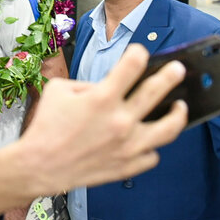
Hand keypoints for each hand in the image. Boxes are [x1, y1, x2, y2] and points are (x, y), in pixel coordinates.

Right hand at [19, 44, 187, 195]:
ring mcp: (128, 145)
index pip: (132, 64)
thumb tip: (104, 86)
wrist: (39, 165)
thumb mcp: (58, 90)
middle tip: (178, 69)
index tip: (139, 53)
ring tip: (180, 107)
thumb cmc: (46, 127)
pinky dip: (150, 146)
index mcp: (102, 98)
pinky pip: (152, 155)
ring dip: (178, 114)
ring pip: (169, 128)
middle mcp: (120, 120)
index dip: (138, 53)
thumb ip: (86, 83)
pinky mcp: (128, 166)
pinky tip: (146, 139)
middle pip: (158, 90)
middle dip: (172, 75)